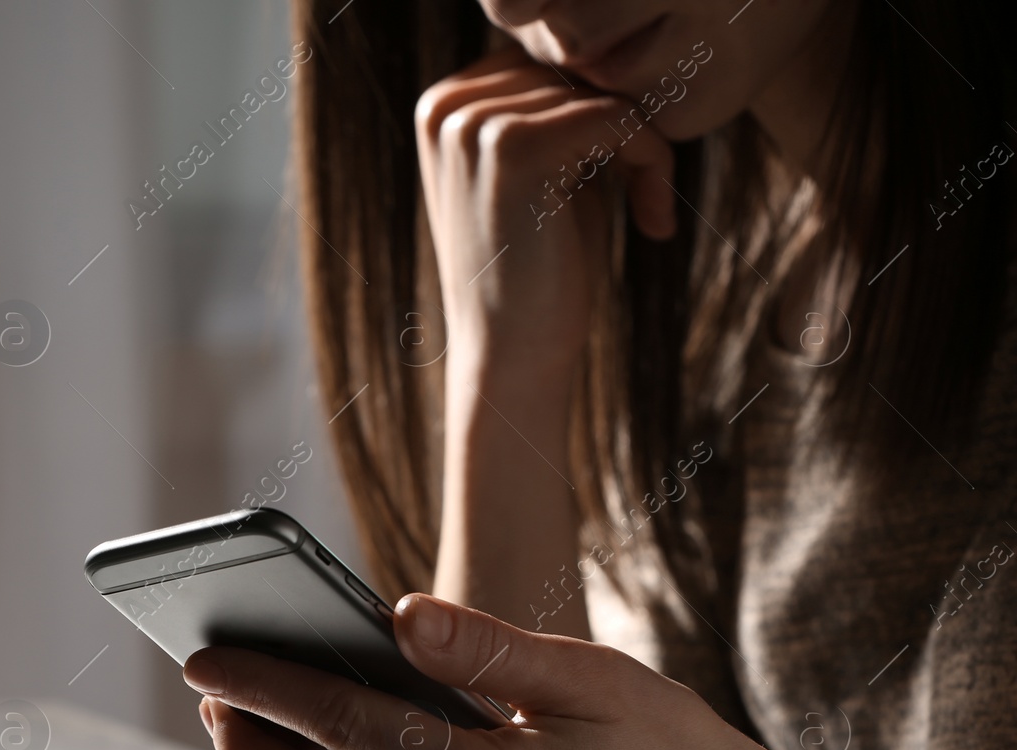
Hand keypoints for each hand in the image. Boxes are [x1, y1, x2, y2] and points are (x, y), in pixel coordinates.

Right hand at [415, 44, 675, 400]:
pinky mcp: (513, 148)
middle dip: (624, 128)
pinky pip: (618, 118)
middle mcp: (446, 108)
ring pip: (600, 93)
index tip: (624, 181)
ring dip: (644, 151)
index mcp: (441, 108)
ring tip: (645, 214)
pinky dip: (652, 164)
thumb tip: (615, 47)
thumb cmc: (539, 273)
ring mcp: (474, 125)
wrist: (513, 357)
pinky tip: (651, 223)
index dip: (598, 112)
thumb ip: (560, 110)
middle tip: (645, 201)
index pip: (547, 65)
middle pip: (574, 71)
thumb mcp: (544, 174)